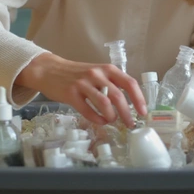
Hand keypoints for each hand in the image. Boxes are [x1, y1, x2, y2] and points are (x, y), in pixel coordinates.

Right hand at [15, 53, 146, 126]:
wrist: (50, 70)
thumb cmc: (77, 74)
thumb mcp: (98, 73)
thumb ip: (112, 84)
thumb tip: (130, 103)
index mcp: (107, 69)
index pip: (129, 83)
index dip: (139, 99)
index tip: (143, 112)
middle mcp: (97, 75)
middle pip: (118, 96)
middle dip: (127, 114)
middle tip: (130, 124)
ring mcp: (83, 84)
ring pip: (104, 104)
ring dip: (111, 117)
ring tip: (112, 121)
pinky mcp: (71, 94)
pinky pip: (87, 111)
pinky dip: (97, 119)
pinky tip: (100, 122)